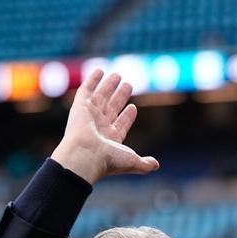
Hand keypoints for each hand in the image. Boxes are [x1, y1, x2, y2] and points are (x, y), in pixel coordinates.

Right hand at [50, 69, 158, 184]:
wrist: (86, 155)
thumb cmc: (108, 160)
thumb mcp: (132, 161)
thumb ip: (144, 164)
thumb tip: (156, 165)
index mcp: (111, 140)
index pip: (121, 124)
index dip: (127, 116)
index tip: (133, 107)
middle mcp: (100, 127)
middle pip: (112, 108)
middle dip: (120, 97)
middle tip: (128, 84)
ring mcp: (90, 116)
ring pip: (101, 97)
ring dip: (109, 86)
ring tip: (118, 75)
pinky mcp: (80, 107)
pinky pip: (86, 90)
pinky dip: (92, 80)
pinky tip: (99, 71)